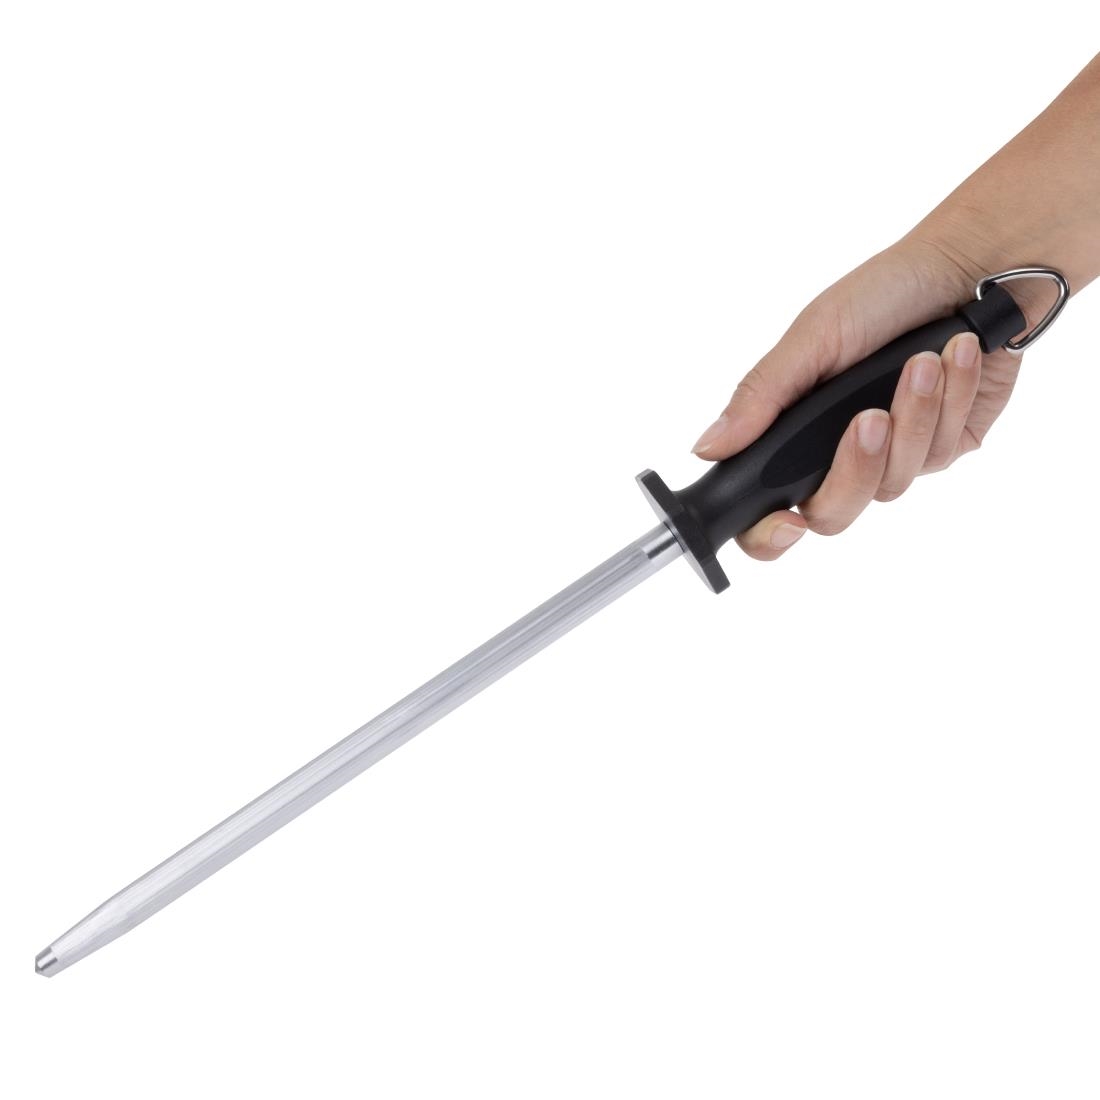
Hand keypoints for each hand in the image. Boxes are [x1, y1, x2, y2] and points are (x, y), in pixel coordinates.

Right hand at [690, 237, 1026, 559]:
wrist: (972, 266)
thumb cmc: (883, 294)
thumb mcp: (812, 339)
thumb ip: (761, 397)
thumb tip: (706, 447)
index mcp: (794, 434)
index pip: (764, 513)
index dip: (767, 534)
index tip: (785, 524)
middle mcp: (840, 456)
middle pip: (833, 514)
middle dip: (856, 467)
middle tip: (869, 418)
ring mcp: (896, 457)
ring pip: (894, 483)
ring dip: (913, 415)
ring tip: (923, 360)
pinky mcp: (947, 446)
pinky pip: (940, 453)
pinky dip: (949, 399)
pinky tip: (953, 355)